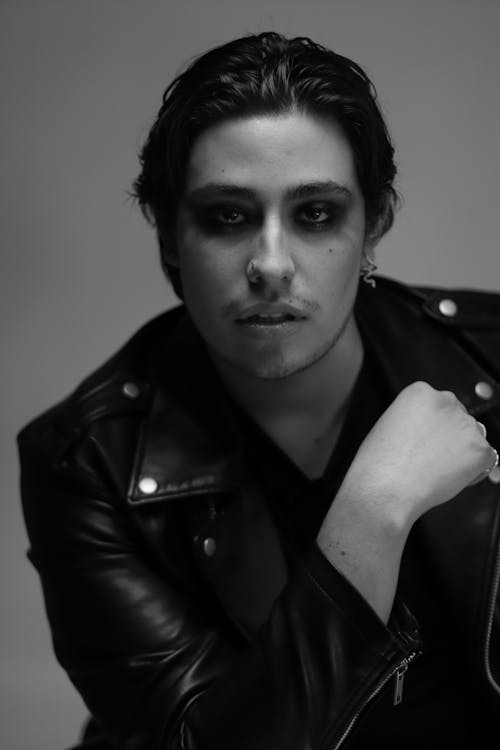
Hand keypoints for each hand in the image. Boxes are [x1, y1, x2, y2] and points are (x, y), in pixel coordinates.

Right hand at [342, 381, 495, 527]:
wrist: (384, 489)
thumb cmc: (379, 464)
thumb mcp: (390, 424)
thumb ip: (416, 419)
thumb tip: (433, 429)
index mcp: (420, 391)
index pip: (440, 404)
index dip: (434, 426)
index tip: (425, 440)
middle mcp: (445, 400)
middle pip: (459, 417)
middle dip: (451, 436)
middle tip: (432, 457)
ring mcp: (465, 424)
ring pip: (473, 438)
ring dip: (462, 452)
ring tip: (436, 469)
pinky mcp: (480, 448)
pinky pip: (487, 459)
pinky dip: (473, 471)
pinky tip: (449, 477)